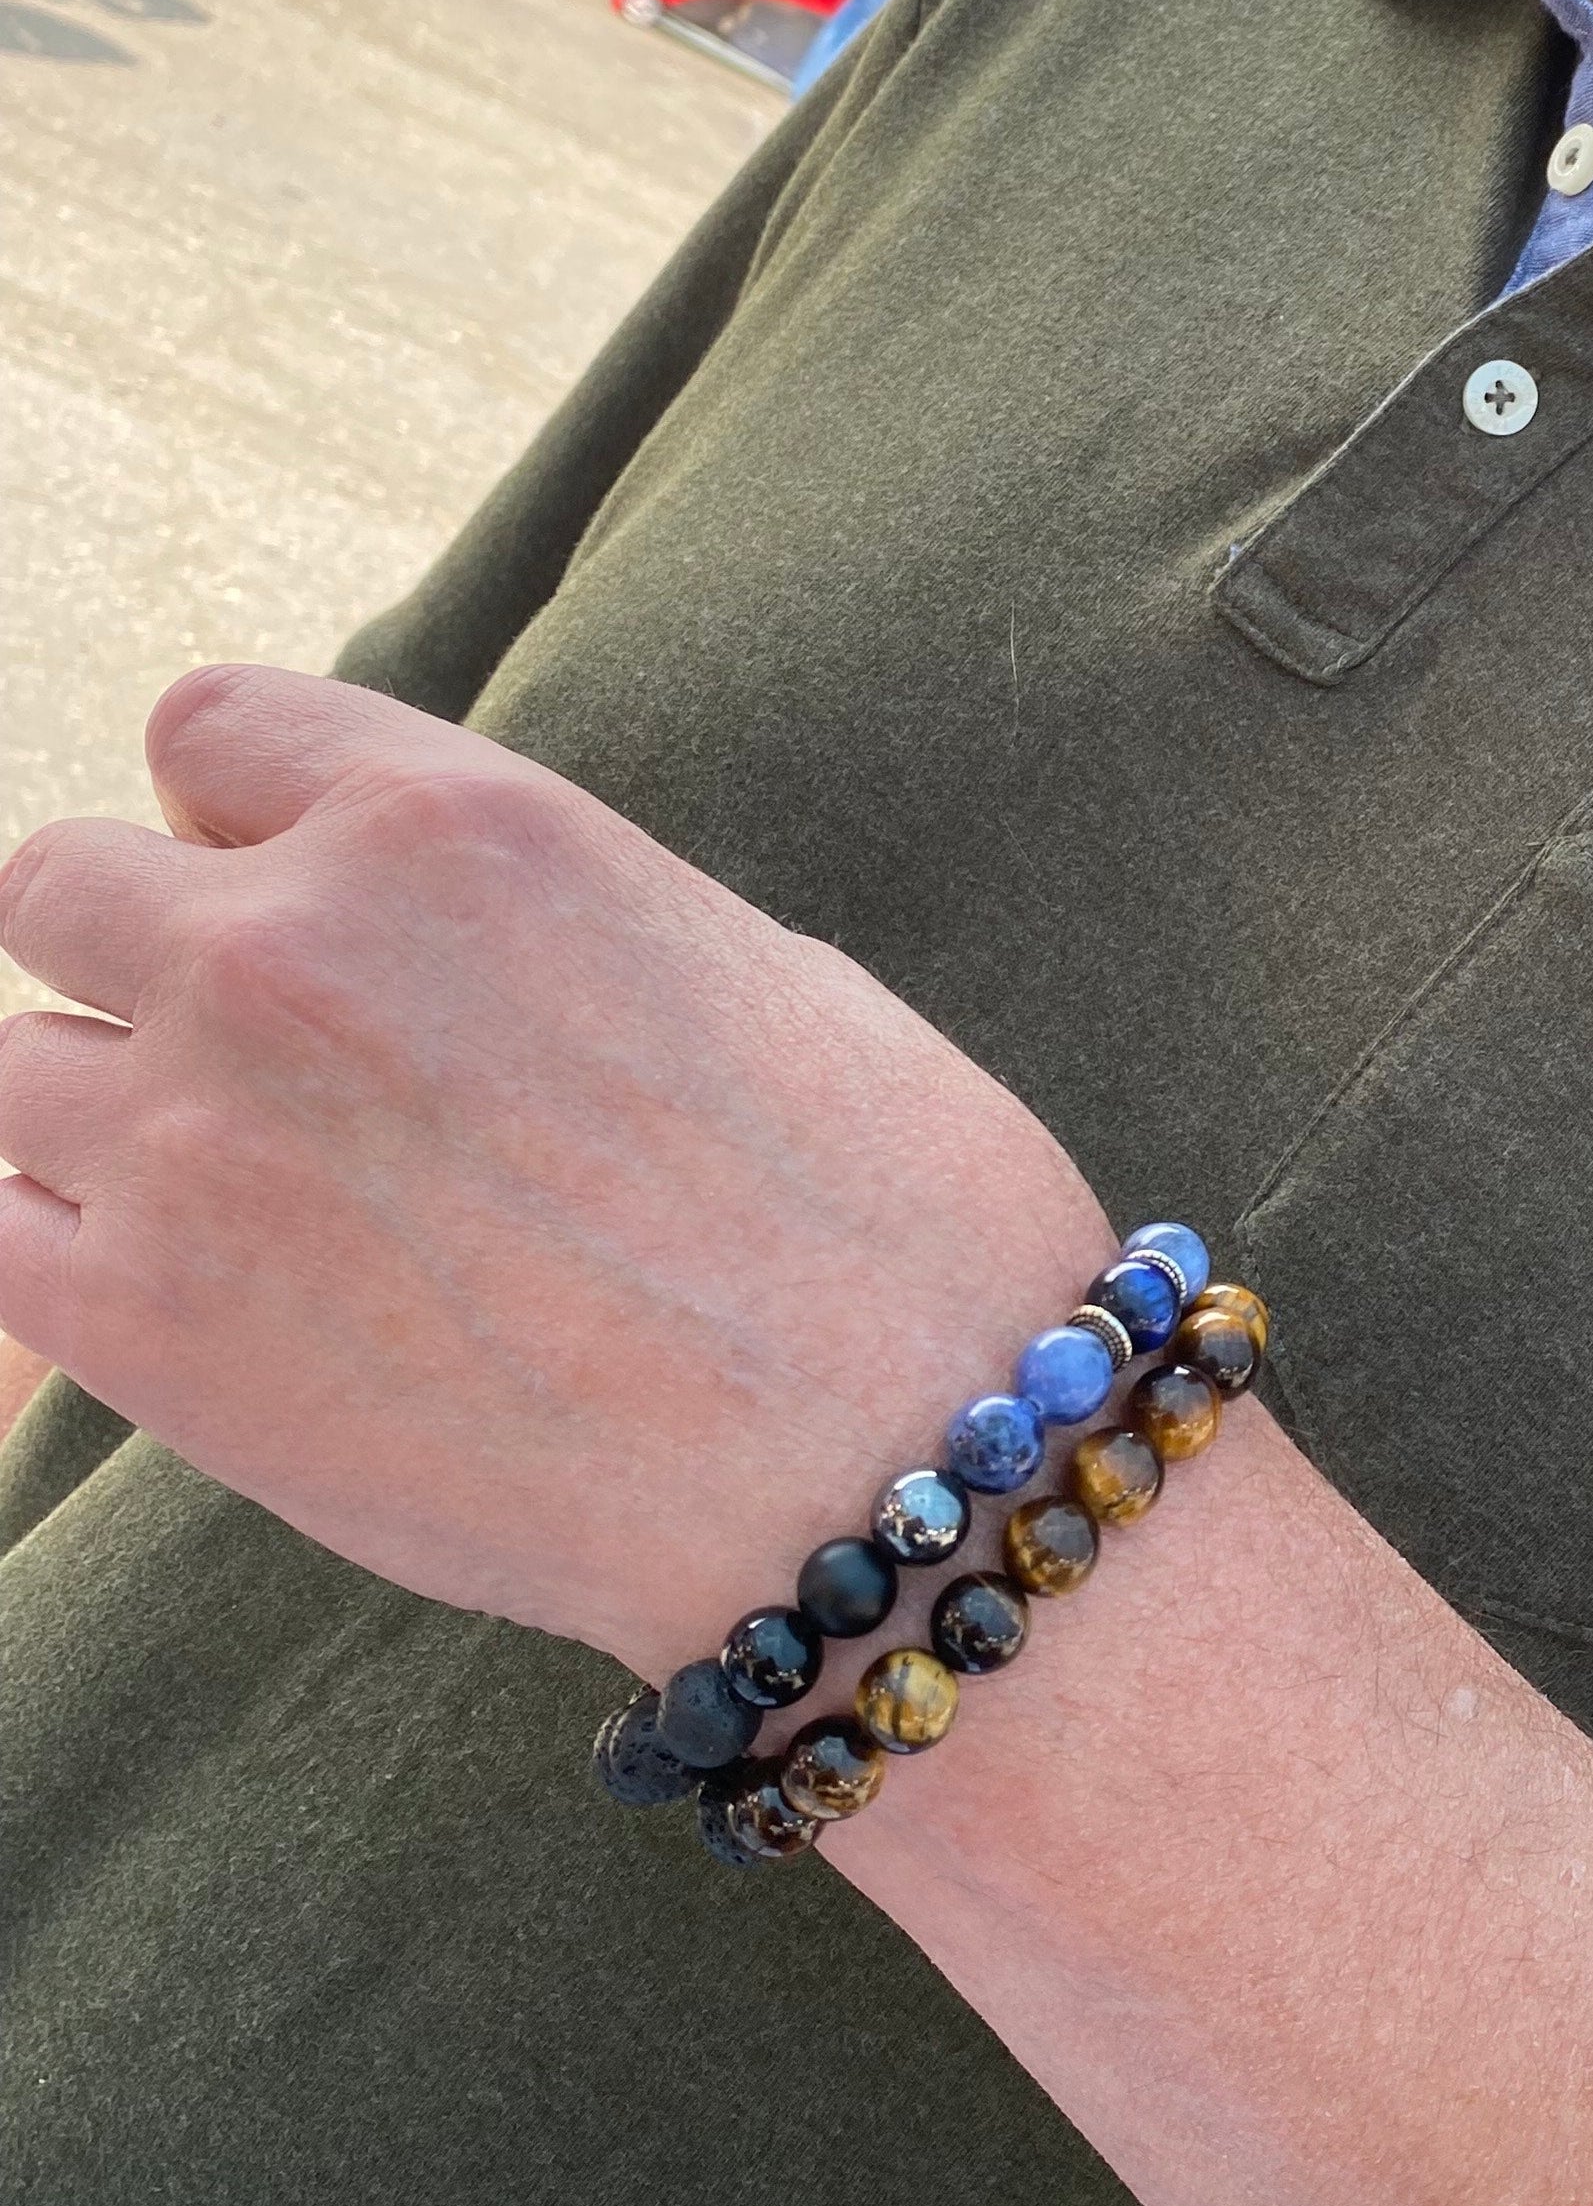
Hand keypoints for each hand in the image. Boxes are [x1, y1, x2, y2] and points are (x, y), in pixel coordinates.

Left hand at [0, 667, 1106, 1678]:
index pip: (211, 732)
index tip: (302, 903)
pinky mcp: (144, 1328)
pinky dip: (65, 1258)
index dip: (251, 824)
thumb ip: (545, 925)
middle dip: (157, 967)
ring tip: (266, 1226)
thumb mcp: (752, 972)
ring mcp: (194, 1136)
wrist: (891, 1473)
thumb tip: (465, 949)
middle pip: (63, 887)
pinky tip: (199, 1312)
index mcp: (456, 827)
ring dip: (111, 1126)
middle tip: (285, 1087)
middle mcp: (290, 946)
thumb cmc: (891, 1225)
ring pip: (13, 1070)